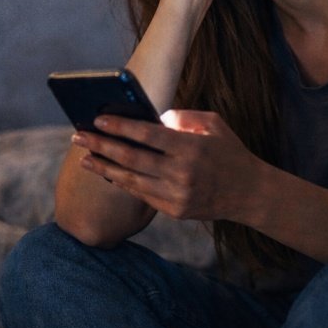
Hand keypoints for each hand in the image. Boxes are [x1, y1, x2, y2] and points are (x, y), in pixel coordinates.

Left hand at [76, 110, 261, 221]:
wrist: (249, 193)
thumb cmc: (228, 151)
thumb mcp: (212, 124)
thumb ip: (181, 117)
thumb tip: (152, 118)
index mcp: (190, 147)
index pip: (147, 135)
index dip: (120, 127)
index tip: (98, 119)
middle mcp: (182, 173)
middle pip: (131, 158)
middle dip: (101, 145)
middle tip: (78, 135)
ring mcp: (177, 195)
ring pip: (130, 180)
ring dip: (103, 167)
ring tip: (84, 157)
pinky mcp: (174, 210)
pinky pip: (141, 194)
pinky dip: (121, 182)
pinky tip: (107, 172)